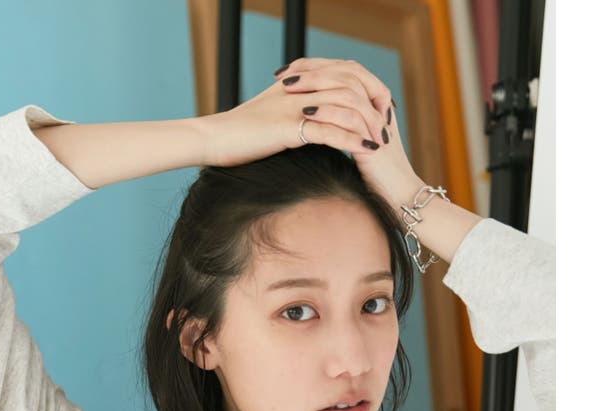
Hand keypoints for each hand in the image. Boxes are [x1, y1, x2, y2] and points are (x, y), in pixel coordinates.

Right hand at [200, 57, 407, 173]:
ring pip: (344, 106)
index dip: (364, 90)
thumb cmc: (236, 135)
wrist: (211, 139)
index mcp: (296, 82)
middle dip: (372, 106)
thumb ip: (290, 112)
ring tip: (381, 142)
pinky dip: (352, 140)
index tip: (377, 112)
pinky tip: (365, 151)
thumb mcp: (267, 116)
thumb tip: (306, 123)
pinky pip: (329, 131)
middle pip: (350, 85)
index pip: (341, 74)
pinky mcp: (288, 128)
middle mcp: (298, 88)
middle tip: (386, 127)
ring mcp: (294, 106)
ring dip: (367, 124)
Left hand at [271, 57, 423, 210]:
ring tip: (288, 89)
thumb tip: (310, 120)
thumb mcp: (352, 146)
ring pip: (346, 89)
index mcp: (371, 104)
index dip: (313, 69)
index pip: (341, 71)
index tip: (285, 74)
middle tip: (282, 76)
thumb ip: (338, 129)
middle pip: (344, 73)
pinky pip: (349, 117)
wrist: (395, 197)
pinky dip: (327, 112)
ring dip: (315, 85)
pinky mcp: (373, 139)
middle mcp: (376, 106)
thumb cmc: (372, 176)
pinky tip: (305, 112)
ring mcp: (377, 121)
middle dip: (311, 71)